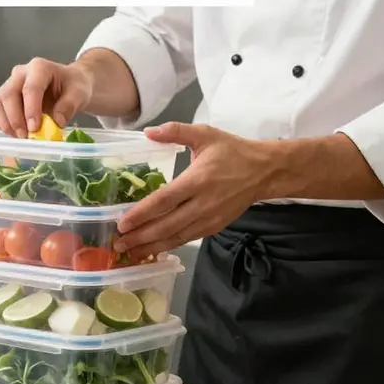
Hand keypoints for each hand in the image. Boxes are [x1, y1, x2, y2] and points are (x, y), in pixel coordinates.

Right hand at [0, 57, 93, 137]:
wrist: (69, 84)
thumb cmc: (73, 86)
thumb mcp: (80, 93)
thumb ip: (69, 105)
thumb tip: (57, 122)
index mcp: (39, 68)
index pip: (30, 88)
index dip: (31, 109)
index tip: (34, 128)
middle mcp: (20, 73)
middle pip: (8, 95)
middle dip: (15, 119)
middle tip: (27, 137)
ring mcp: (9, 84)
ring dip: (6, 124)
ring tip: (22, 137)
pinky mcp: (3, 97)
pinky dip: (2, 124)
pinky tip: (16, 133)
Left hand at [115, 122, 272, 257]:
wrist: (265, 171)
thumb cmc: (232, 151)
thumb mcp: (205, 134)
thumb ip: (175, 131)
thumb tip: (148, 132)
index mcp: (198, 180)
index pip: (164, 201)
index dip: (142, 214)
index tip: (122, 222)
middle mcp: (202, 203)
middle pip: (166, 225)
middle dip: (141, 237)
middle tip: (118, 244)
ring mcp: (209, 219)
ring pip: (176, 237)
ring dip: (152, 247)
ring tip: (130, 252)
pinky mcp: (214, 227)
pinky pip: (187, 239)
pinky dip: (169, 246)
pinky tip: (153, 250)